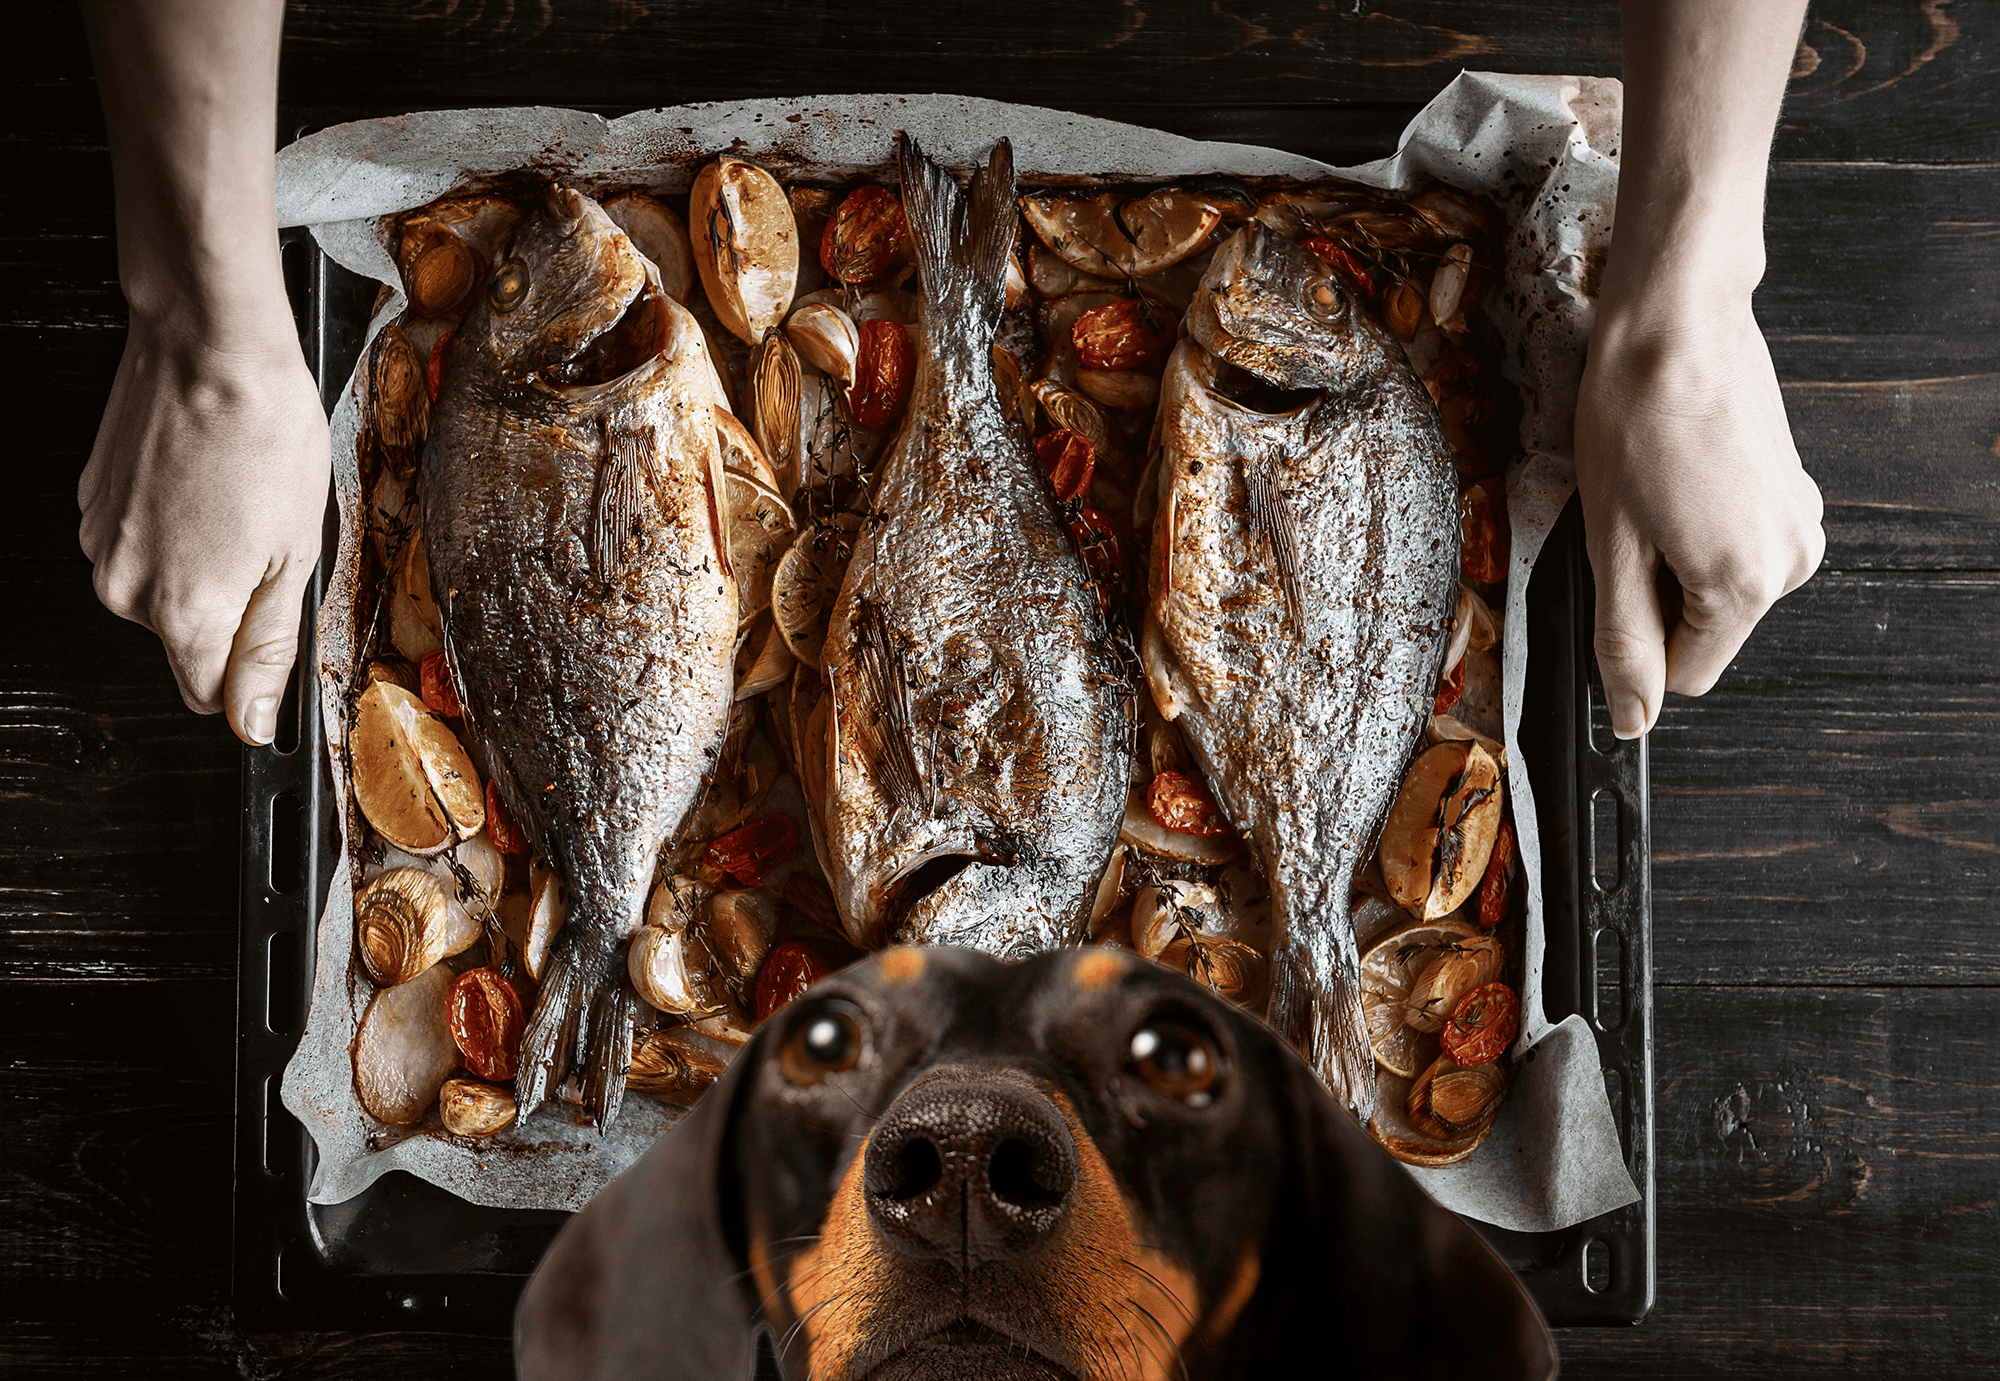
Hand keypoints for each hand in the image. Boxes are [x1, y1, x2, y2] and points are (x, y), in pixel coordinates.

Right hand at [79, 305, 328, 743]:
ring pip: (161, 591)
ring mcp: (100, 543)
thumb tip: (252, 721)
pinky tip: (205, 483)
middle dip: (230, 608)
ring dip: (201, 564)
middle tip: (267, 542)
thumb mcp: (297, 558)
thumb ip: (268, 649)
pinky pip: (142, 544)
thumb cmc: (265, 437)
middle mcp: (126, 588)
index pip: (208, 694)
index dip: (249, 670)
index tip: (273, 625)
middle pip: (186, 640)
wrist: (210, 348)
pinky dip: (174, 527)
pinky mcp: (91, 503)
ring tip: (237, 504)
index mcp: (184, 612)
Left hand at [1574, 296, 1823, 737]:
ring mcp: (1799, 521)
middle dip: (1659, 593)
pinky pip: (1736, 542)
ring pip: (1719, 586)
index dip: (1637, 640)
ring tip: (1653, 491)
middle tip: (1630, 523)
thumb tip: (1634, 716)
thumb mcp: (1610, 548)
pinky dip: (1700, 524)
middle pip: (1706, 630)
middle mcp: (1792, 560)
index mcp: (1746, 585)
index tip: (1616, 581)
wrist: (1675, 327)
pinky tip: (1679, 474)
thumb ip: (1623, 641)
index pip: (1687, 675)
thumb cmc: (1635, 420)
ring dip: (1677, 556)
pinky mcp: (1794, 491)